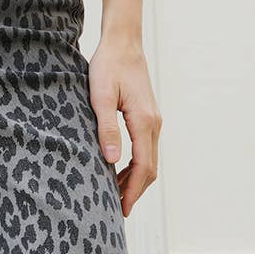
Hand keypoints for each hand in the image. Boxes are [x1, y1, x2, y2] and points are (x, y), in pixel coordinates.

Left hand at [87, 36, 160, 217]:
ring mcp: (154, 120)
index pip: (142, 167)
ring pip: (149, 159)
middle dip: (135, 191)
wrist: (123, 42)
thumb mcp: (100, 96)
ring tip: (116, 196)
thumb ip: (106, 128)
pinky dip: (136, 165)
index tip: (122, 210)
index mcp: (144, 121)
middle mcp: (154, 123)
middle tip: (118, 210)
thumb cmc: (108, 65)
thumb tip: (111, 160)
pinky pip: (146, 148)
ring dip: (135, 180)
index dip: (132, 191)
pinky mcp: (148, 116)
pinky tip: (119, 170)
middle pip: (150, 168)